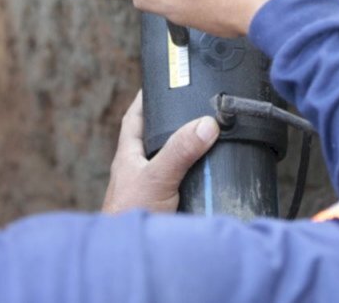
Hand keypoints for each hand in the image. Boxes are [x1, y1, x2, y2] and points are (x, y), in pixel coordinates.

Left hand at [103, 91, 219, 213]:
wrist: (126, 258)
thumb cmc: (130, 217)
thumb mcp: (157, 177)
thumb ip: (180, 150)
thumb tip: (205, 124)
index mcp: (129, 156)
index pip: (134, 118)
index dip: (146, 99)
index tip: (161, 81)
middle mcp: (139, 170)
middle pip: (156, 139)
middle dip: (174, 125)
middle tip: (197, 108)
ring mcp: (151, 190)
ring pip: (171, 163)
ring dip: (189, 154)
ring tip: (212, 139)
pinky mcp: (165, 208)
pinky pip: (184, 185)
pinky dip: (197, 179)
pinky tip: (211, 178)